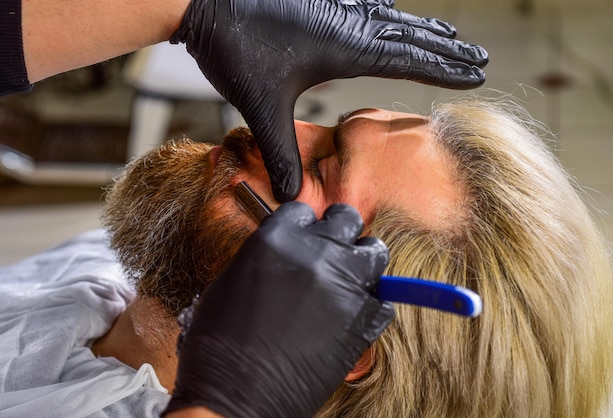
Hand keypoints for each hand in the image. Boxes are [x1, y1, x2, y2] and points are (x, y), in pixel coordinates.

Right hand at [163, 202, 393, 417]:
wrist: (234, 397)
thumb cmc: (219, 346)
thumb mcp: (231, 282)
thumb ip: (268, 257)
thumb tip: (289, 253)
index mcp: (275, 240)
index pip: (303, 211)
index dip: (304, 226)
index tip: (306, 238)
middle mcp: (313, 254)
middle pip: (346, 219)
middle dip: (339, 233)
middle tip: (333, 251)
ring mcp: (342, 285)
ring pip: (374, 251)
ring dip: (363, 261)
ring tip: (351, 277)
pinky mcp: (362, 320)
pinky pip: (383, 300)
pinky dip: (372, 306)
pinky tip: (353, 315)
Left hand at [171, 0, 488, 201]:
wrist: (203, 1)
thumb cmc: (234, 48)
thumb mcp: (262, 105)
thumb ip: (280, 150)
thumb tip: (290, 195)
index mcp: (345, 47)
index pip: (407, 59)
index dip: (442, 69)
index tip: (474, 72)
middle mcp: (347, 23)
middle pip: (409, 36)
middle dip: (445, 49)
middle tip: (477, 55)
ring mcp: (333, 8)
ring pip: (390, 18)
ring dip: (421, 29)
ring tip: (447, 34)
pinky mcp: (317, 3)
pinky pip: (364, 6)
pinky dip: (385, 11)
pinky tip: (389, 7)